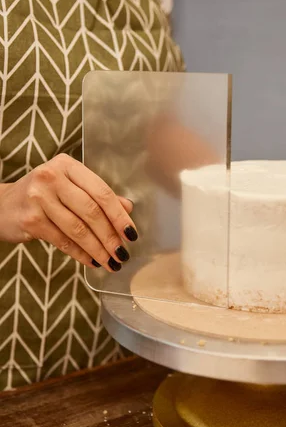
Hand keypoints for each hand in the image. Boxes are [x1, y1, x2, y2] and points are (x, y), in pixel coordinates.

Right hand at [0, 154, 137, 271]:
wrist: (2, 205)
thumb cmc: (43, 195)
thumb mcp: (70, 187)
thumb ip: (97, 195)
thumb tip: (128, 208)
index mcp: (67, 165)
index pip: (101, 191)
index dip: (119, 215)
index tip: (131, 233)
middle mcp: (52, 177)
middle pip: (91, 211)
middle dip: (110, 236)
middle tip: (122, 252)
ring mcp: (39, 198)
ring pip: (78, 229)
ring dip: (97, 249)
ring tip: (110, 261)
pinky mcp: (31, 219)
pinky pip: (63, 240)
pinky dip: (80, 253)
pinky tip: (91, 261)